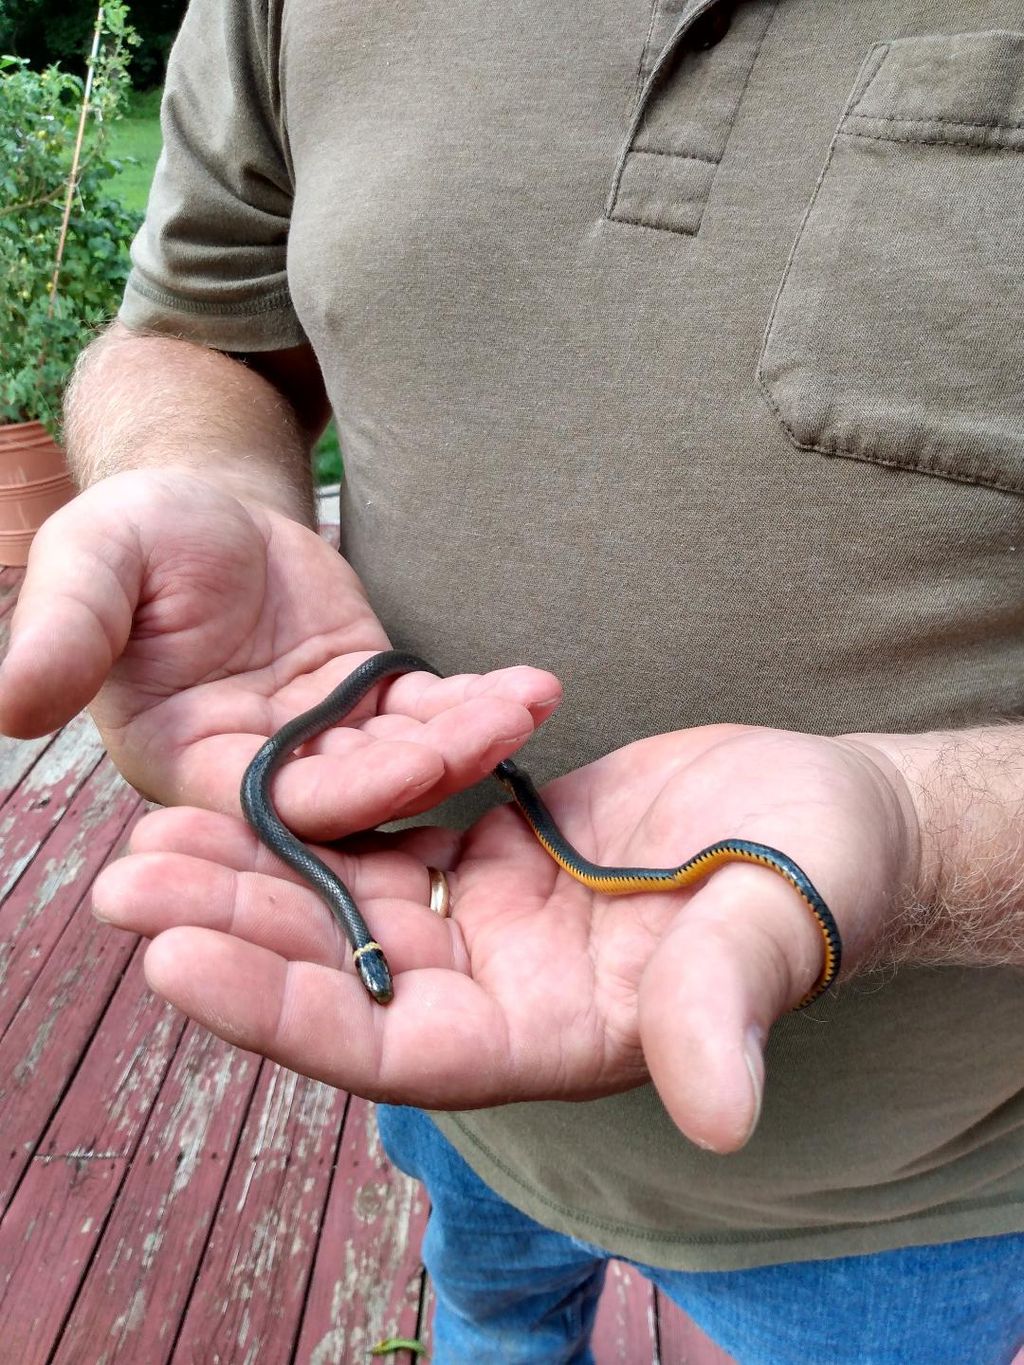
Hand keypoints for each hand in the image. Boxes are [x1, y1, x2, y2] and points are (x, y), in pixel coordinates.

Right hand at [0, 470, 559, 830]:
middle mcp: (258, 772)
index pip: (261, 799)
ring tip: (528, 701)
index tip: (402, 766)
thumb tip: (7, 705)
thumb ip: (63, 629)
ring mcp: (323, 743)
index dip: (331, 791)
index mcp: (184, 761)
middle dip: (423, 767)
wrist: (206, 508)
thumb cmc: (139, 532)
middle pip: (350, 793)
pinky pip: (431, 714)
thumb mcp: (93, 563)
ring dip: (468, 737)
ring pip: (402, 758)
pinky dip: (480, 703)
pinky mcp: (373, 704)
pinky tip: (535, 685)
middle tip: (497, 732)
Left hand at [92, 721, 916, 1151]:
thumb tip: (721, 1118)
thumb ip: (726, 1012)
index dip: (287, 1011)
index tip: (177, 960)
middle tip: (123, 880)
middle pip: (343, 974)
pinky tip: (251, 781)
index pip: (394, 1050)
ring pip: (349, 903)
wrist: (826, 814)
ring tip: (151, 831)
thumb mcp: (773, 934)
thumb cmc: (818, 877)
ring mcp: (491, 919)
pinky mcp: (492, 851)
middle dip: (236, 930)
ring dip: (254, 869)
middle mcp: (501, 990)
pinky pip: (388, 838)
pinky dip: (321, 816)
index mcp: (552, 1039)